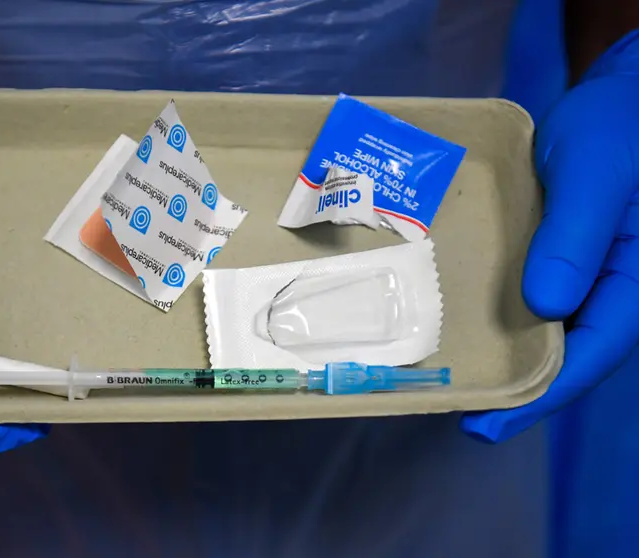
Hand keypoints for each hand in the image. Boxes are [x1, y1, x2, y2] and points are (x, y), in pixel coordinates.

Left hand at [461, 31, 638, 441]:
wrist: (619, 94)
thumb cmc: (616, 127)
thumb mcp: (596, 174)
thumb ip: (577, 236)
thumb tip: (545, 305)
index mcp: (635, 280)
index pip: (592, 352)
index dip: (543, 393)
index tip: (489, 424)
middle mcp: (612, 288)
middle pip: (570, 354)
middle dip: (521, 391)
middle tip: (463, 416)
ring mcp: (589, 275)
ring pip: (553, 332)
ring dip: (512, 360)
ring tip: (461, 383)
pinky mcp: (562, 257)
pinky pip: (537, 300)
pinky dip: (508, 320)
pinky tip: (472, 329)